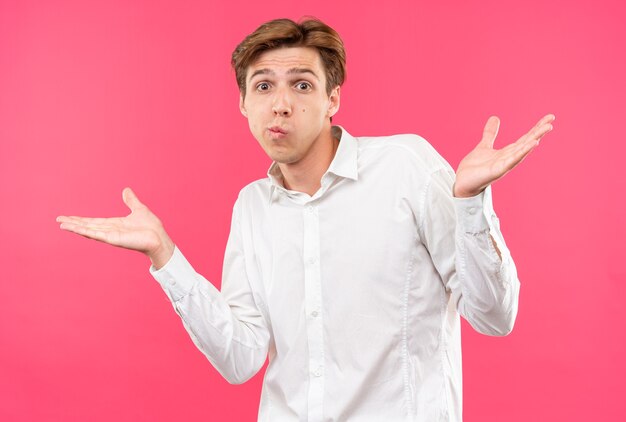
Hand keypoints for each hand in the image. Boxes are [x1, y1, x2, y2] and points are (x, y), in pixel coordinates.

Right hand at [56, 188, 174, 268]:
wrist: (159, 238)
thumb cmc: (151, 227)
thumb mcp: (138, 209)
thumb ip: (130, 201)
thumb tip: (126, 190)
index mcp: (114, 224)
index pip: (94, 221)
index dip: (81, 219)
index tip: (69, 217)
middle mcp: (110, 230)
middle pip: (87, 226)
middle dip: (73, 223)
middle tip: (58, 220)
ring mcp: (110, 235)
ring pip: (88, 230)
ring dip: (75, 227)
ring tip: (61, 224)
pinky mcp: (113, 239)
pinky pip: (95, 234)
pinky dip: (84, 231)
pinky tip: (74, 228)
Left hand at [453, 114, 554, 197]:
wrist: (463, 182)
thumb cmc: (474, 168)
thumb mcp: (484, 146)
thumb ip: (490, 133)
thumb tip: (495, 118)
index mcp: (507, 152)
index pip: (525, 138)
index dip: (536, 128)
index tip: (549, 117)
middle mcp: (509, 158)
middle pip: (526, 143)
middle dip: (539, 132)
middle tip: (551, 121)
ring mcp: (504, 165)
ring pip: (522, 151)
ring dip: (533, 140)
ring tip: (545, 130)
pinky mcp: (497, 170)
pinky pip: (512, 160)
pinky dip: (522, 152)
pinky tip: (532, 144)